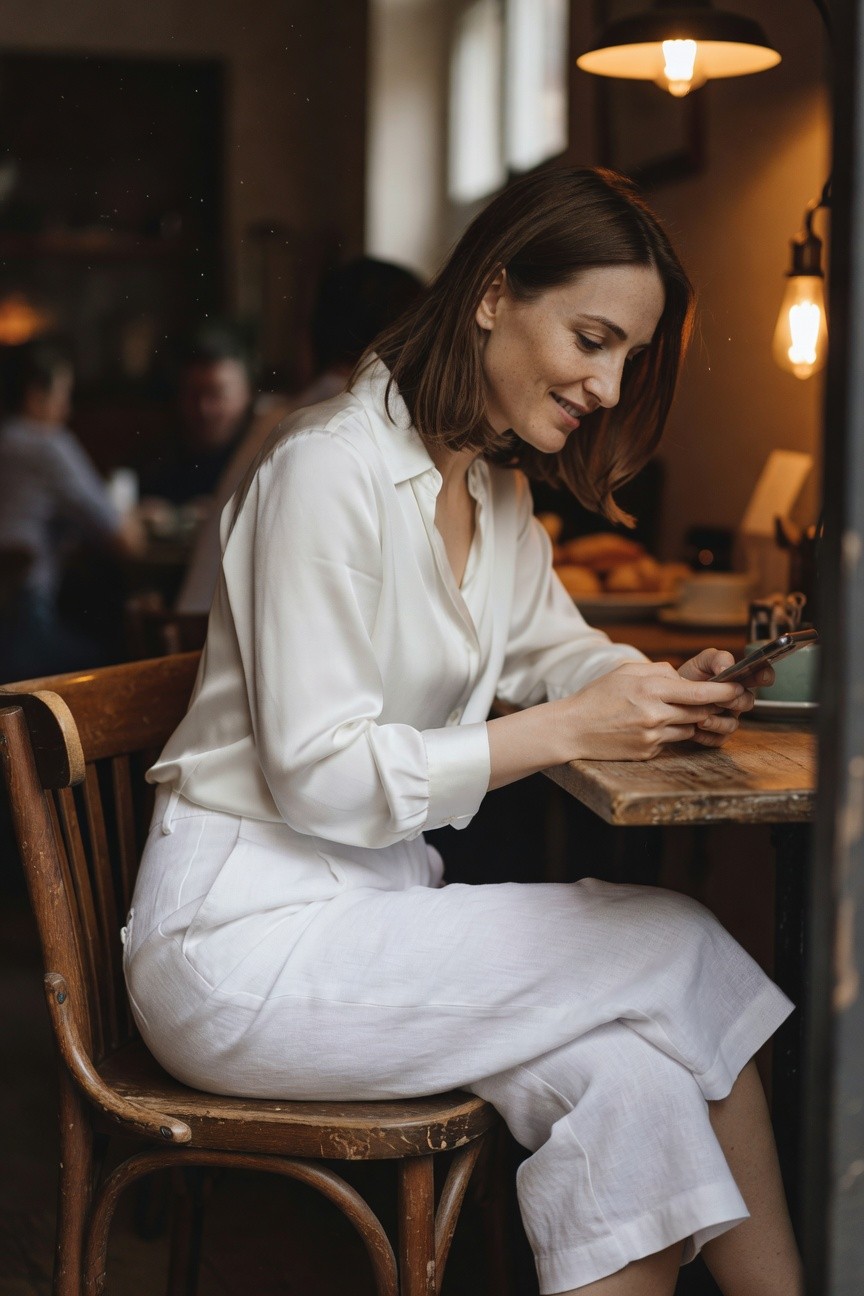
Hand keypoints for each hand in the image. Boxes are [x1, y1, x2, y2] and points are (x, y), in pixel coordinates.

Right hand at [554, 660, 748, 761]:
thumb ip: (658, 670)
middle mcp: (655, 714)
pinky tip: (648, 727)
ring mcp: (653, 736)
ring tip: (665, 712)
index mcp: (650, 689)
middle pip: (699, 712)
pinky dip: (669, 733)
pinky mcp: (649, 752)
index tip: (739, 688)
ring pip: (689, 728)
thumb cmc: (597, 697)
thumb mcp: (625, 672)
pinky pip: (672, 741)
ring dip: (686, 720)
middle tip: (709, 700)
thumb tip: (682, 676)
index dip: (724, 690)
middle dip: (707, 705)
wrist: (573, 729)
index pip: (699, 691)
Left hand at [678, 648, 773, 747]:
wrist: (667, 698)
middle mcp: (735, 700)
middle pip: (748, 702)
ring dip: (718, 722)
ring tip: (701, 717)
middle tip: (717, 698)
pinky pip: (718, 739)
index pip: (760, 676)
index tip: (762, 677)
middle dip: (734, 700)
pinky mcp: (715, 734)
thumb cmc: (687, 679)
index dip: (765, 676)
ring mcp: (727, 718)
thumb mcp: (700, 662)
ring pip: (733, 724)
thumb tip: (728, 667)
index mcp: (737, 680)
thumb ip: (717, 658)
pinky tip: (695, 729)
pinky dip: (707, 735)